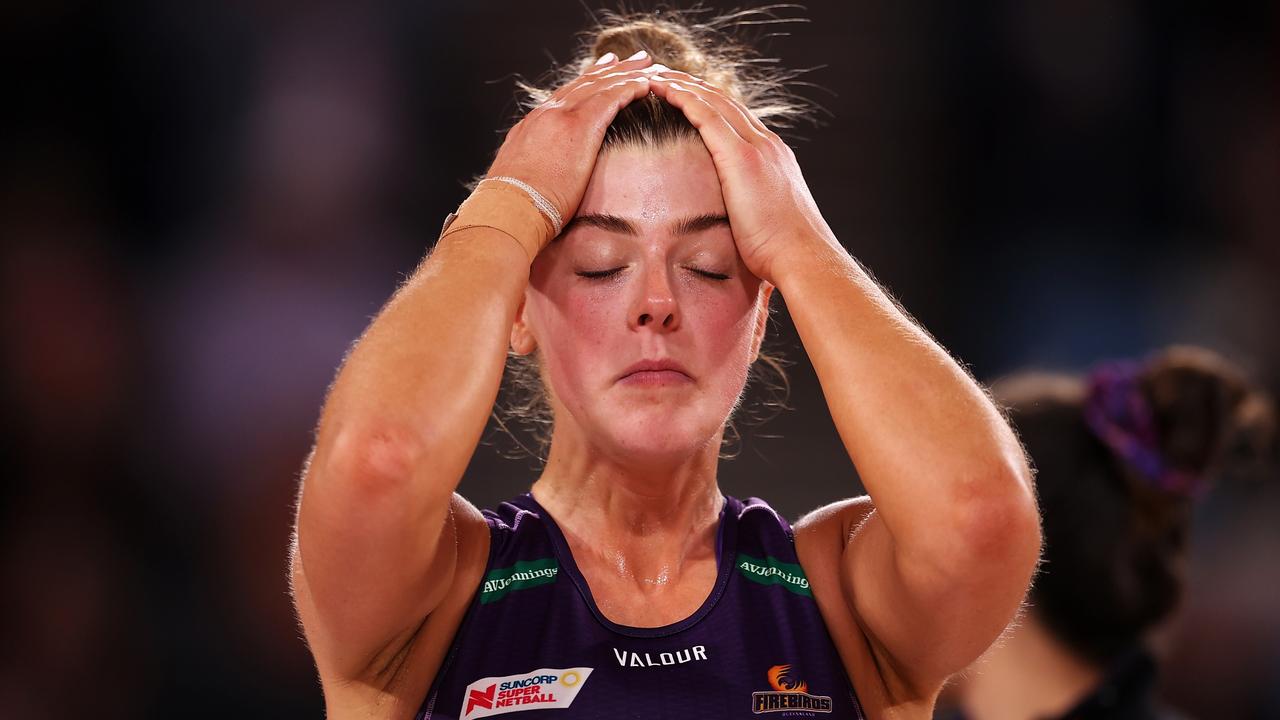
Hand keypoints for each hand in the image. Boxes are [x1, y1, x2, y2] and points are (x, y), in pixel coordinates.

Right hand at [485, 52, 657, 252]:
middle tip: (628, 58)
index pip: (563, 98)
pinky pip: (611, 98)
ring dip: (625, 72)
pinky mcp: (579, 127)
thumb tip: (541, 185)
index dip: (584, 84)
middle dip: (608, 69)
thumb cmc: (515, 209)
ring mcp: (561, 117)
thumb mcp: (522, 183)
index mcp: (532, 127)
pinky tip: (646, 84)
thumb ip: (535, 173)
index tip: (600, 73)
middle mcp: (546, 114)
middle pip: (583, 83)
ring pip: (600, 84)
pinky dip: (629, 88)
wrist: (508, 210)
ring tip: (646, 64)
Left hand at [648, 71, 835, 284]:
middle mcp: (767, 144)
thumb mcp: (766, 220)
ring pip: (714, 101)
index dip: (709, 102)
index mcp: (774, 157)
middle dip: (693, 85)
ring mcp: (757, 148)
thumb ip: (750, 207)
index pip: (737, 117)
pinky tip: (662, 90)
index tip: (685, 94)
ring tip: (654, 76)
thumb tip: (733, 219)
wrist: (802, 258)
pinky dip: (683, 99)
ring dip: (682, 85)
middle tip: (664, 75)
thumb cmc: (783, 252)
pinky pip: (706, 117)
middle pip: (725, 101)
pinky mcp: (742, 158)